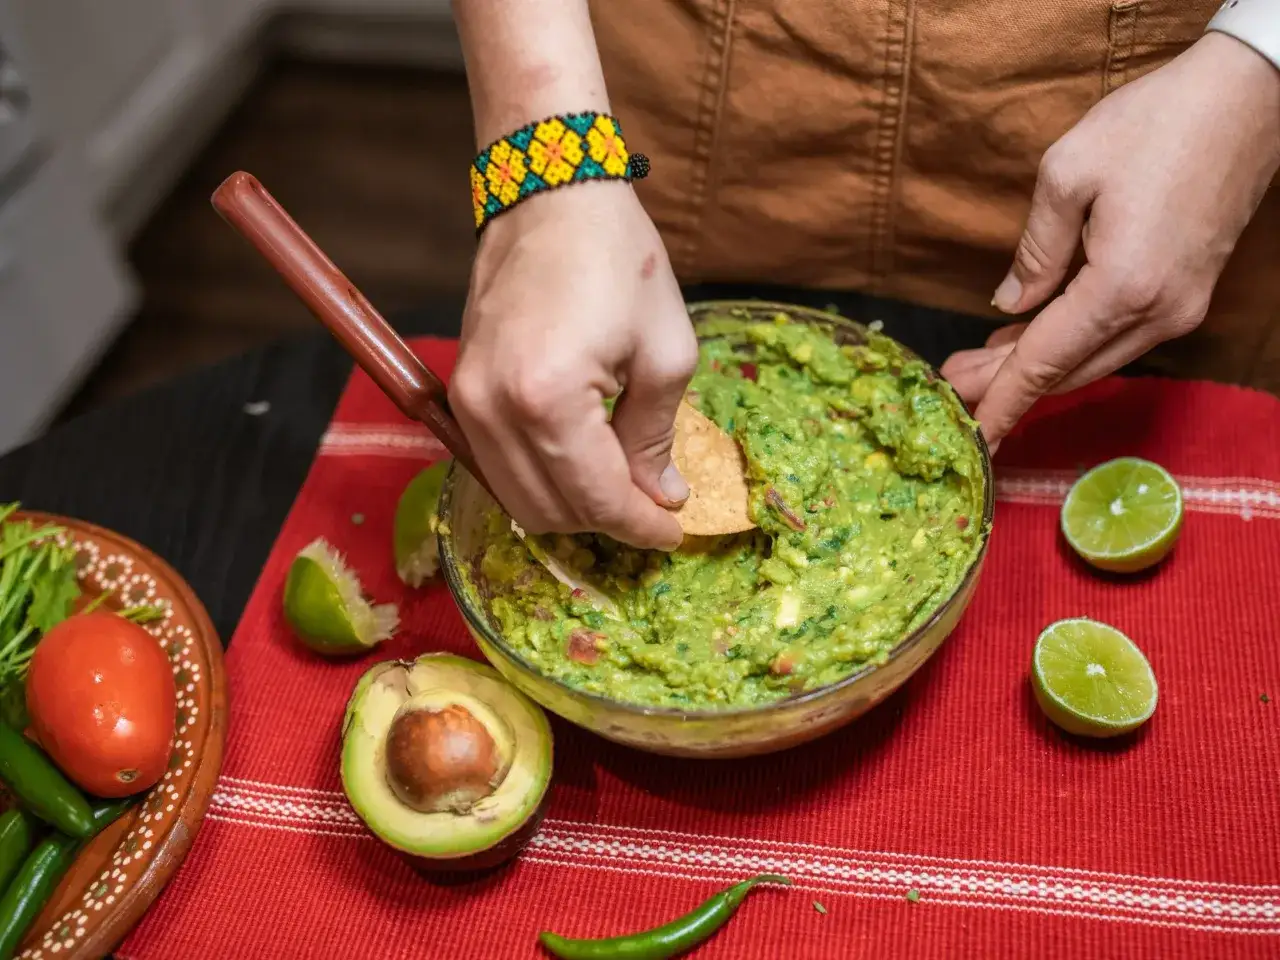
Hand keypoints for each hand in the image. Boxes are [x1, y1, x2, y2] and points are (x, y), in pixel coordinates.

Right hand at [450, 184, 695, 549]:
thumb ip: (655, 435)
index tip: (672, 532)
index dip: (639, 526)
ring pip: (516, 499)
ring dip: (570, 508)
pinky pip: (496, 465)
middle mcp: (492, 410)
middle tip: (651, 510)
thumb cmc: (618, 259)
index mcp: (548, 399)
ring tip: (618, 490)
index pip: (594, 498)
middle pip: (548, 512)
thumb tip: (658, 497)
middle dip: (606, 522)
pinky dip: (539, 479)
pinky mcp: (460, 389)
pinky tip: (579, 463)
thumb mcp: (666, 350)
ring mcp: (467, 401)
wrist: (550, 193)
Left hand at [941, 31, 1279, 450]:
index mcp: (1122, 287)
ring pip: (1093, 359)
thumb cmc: (1156, 122)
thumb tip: (1010, 306)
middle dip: (1006, 384)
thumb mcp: (1066, 174)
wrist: (1249, 97)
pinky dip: (1072, 344)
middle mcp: (1157, 312)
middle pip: (1067, 371)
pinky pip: (1117, 338)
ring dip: (1037, 366)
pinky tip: (1031, 334)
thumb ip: (1034, 252)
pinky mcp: (1187, 295)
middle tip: (953, 385)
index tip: (969, 437)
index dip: (1000, 402)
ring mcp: (1179, 308)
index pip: (1043, 362)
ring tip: (980, 364)